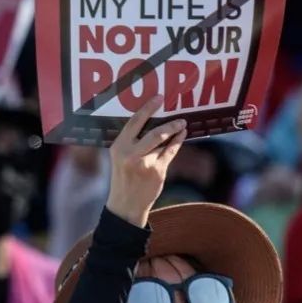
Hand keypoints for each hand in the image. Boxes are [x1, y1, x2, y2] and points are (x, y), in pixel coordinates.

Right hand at [106, 96, 186, 227]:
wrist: (125, 204)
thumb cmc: (123, 177)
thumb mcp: (120, 157)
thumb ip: (131, 141)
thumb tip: (151, 120)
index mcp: (118, 146)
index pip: (134, 122)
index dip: (148, 108)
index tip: (159, 98)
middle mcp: (131, 154)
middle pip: (154, 132)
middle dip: (169, 122)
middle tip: (179, 115)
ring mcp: (145, 164)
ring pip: (164, 141)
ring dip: (176, 130)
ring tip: (182, 123)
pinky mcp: (157, 171)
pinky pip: (170, 152)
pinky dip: (178, 142)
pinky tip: (182, 135)